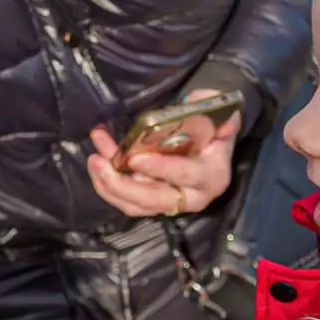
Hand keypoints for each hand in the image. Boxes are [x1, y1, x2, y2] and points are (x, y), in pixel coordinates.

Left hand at [86, 100, 241, 220]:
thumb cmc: (212, 124)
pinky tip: (98, 160)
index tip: (136, 159)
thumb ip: (220, 117)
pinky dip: (108, 183)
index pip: (185, 175)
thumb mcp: (221, 115)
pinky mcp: (153, 201)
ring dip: (108, 185)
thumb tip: (226, 123)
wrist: (210, 136)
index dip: (161, 168)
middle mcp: (193, 196)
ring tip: (94, 159)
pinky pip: (127, 200)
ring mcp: (171, 201)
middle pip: (154, 200)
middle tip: (99, 162)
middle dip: (122, 185)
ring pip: (135, 205)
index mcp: (212, 175)